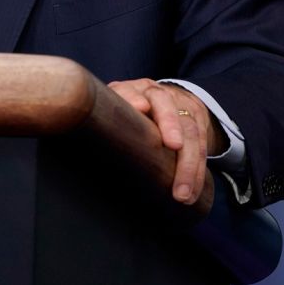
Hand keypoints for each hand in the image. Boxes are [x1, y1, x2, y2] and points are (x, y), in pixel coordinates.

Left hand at [108, 78, 227, 204]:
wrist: (162, 98)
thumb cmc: (127, 111)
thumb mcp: (113, 109)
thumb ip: (103, 119)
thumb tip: (81, 146)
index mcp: (132, 90)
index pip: (134, 90)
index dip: (135, 98)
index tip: (140, 107)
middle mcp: (157, 95)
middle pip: (167, 106)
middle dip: (171, 126)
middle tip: (174, 146)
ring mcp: (180, 107)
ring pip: (190, 131)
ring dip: (189, 164)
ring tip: (181, 194)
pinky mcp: (197, 123)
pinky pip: (202, 146)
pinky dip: (198, 171)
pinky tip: (193, 191)